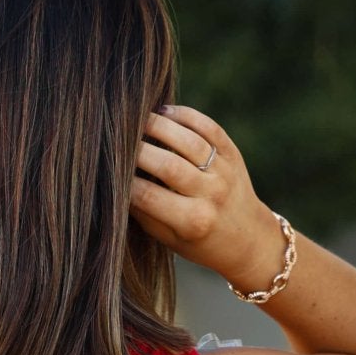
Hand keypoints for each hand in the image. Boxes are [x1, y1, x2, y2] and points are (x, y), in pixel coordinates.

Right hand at [130, 104, 283, 290]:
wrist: (247, 238)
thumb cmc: (199, 241)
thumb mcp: (169, 239)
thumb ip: (145, 212)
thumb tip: (116, 182)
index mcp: (192, 223)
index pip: (147, 196)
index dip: (123, 181)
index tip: (108, 169)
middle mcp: (211, 196)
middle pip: (167, 165)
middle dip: (136, 150)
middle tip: (117, 141)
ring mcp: (224, 172)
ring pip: (187, 141)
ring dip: (158, 126)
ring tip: (138, 120)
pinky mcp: (233, 154)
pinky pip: (208, 127)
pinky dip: (184, 115)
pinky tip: (164, 112)